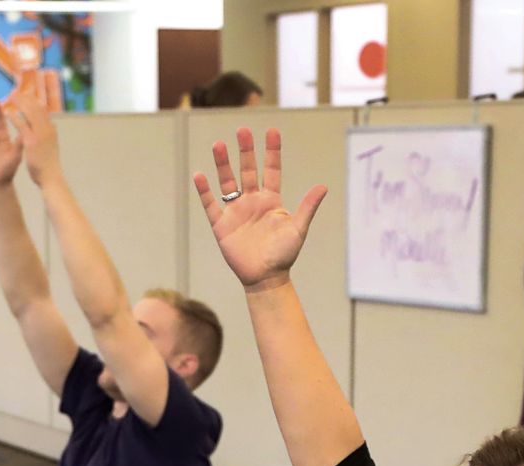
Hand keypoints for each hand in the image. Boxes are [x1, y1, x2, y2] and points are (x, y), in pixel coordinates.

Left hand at [6, 92, 61, 183]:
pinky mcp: (32, 141)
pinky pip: (22, 125)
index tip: (25, 95)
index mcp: (51, 130)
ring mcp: (41, 134)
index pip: (43, 110)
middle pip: (36, 107)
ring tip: (11, 95)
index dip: (33, 101)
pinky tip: (7, 112)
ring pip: (30, 113)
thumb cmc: (49, 165)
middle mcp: (47, 129)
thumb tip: (52, 127)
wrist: (51, 178)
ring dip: (20, 102)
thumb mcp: (51, 147)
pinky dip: (16, 117)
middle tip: (15, 91)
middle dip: (26, 98)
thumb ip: (49, 135)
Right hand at [192, 128, 327, 290]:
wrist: (265, 278)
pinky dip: (205, 191)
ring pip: (228, 183)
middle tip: (242, 130)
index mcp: (271, 200)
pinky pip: (211, 205)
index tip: (272, 131)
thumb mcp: (298, 229)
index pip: (271, 170)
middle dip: (245, 151)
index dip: (271, 151)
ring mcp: (236, 211)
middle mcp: (252, 201)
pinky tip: (200, 175)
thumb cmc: (284, 255)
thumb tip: (323, 186)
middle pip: (247, 170)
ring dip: (223, 164)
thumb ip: (307, 207)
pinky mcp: (222, 225)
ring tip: (218, 145)